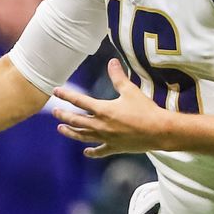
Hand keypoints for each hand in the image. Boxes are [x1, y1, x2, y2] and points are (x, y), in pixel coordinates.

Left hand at [52, 60, 172, 158]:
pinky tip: (86, 152)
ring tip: (60, 129)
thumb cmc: (145, 110)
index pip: (79, 101)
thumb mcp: (131, 91)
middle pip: (76, 120)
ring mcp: (106, 138)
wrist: (158, 131)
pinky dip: (92, 152)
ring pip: (83, 136)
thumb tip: (112, 62)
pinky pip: (99, 150)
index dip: (66, 95)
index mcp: (103, 110)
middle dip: (64, 115)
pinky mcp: (114, 147)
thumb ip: (118, 77)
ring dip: (70, 132)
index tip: (56, 91)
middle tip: (54, 112)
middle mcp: (100, 125)